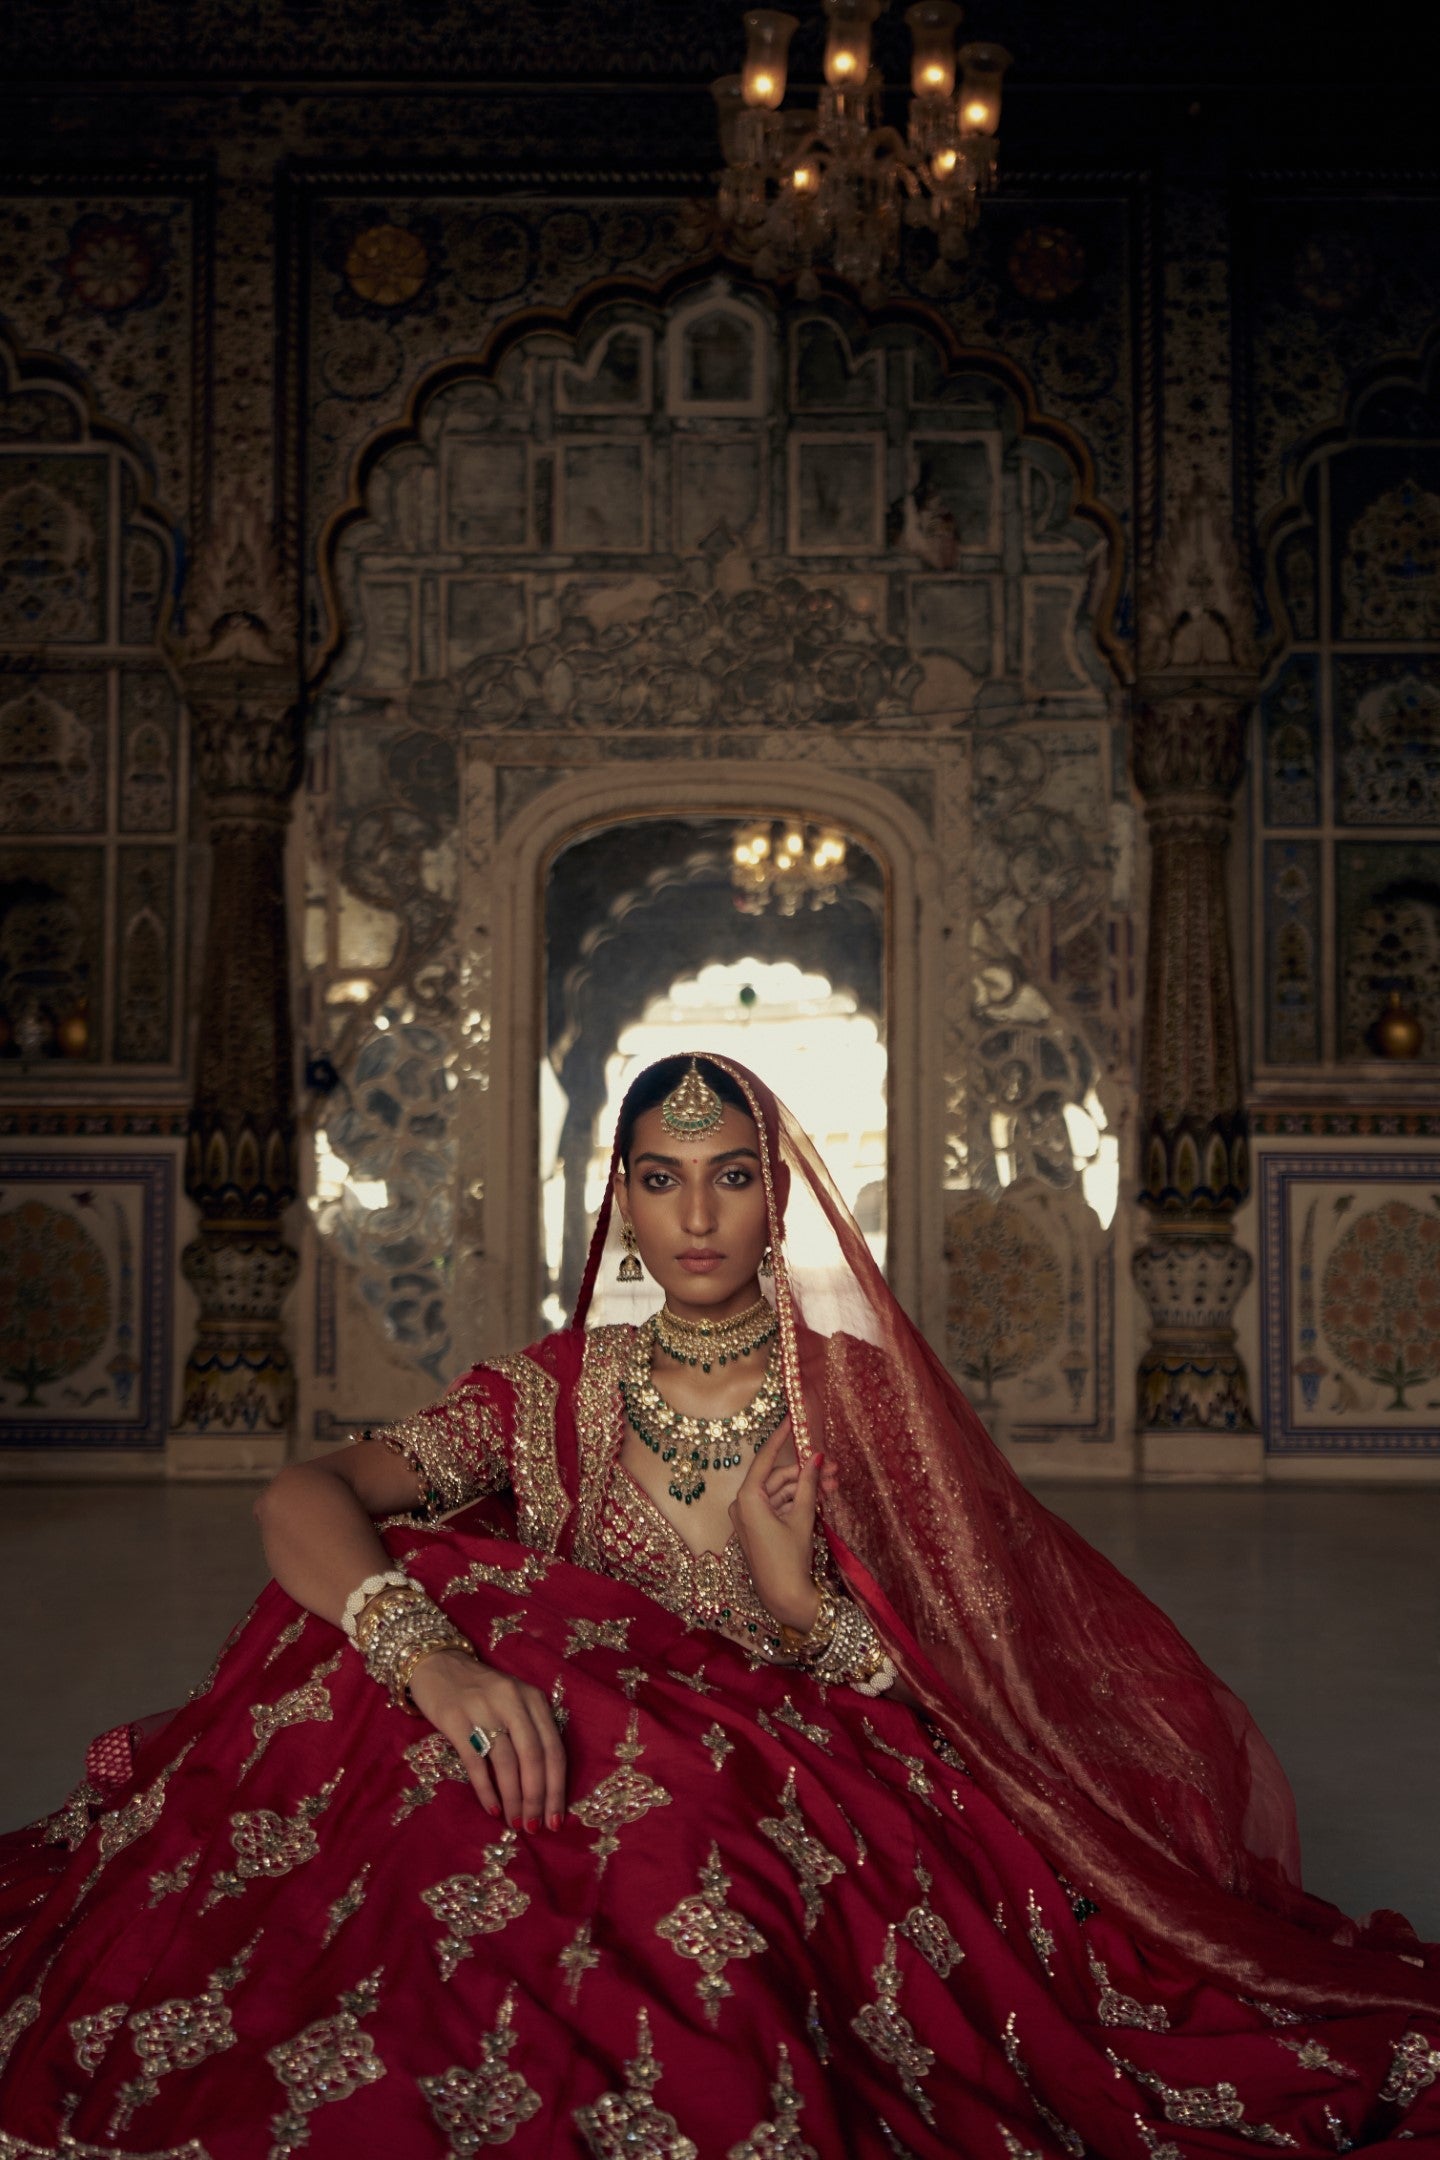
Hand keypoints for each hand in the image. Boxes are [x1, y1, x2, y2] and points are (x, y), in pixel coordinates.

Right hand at [407, 1649, 566, 1832]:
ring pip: (506, 1763)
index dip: (557, 1788)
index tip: (556, 1819)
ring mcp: (483, 1709)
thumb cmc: (482, 1691)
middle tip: (534, 1827)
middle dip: (537, 1798)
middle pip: (533, 1757)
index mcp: (533, 1699)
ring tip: (514, 1822)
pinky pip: (476, 1762)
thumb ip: (531, 1732)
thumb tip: (544, 1788)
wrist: (437, 1664)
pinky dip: (486, 1790)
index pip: (554, 1749)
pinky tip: (491, 1809)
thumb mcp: (514, 1701)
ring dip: (513, 1799)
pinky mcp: (455, 1719)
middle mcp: (512, 1701)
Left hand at [729, 1422, 827, 1632]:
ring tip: (834, 1485)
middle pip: (777, 1477)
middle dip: (806, 1471)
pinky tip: (821, 1498)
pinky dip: (798, 1501)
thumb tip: (816, 1457)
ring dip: (806, 1487)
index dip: (781, 1437)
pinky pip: (779, 1506)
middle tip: (833, 1468)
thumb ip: (809, 1485)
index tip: (793, 1420)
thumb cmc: (790, 1558)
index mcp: (747, 1498)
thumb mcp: (802, 1518)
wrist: (784, 1598)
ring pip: (781, 1492)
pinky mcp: (758, 1528)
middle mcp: (743, 1505)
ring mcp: (749, 1518)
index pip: (765, 1458)